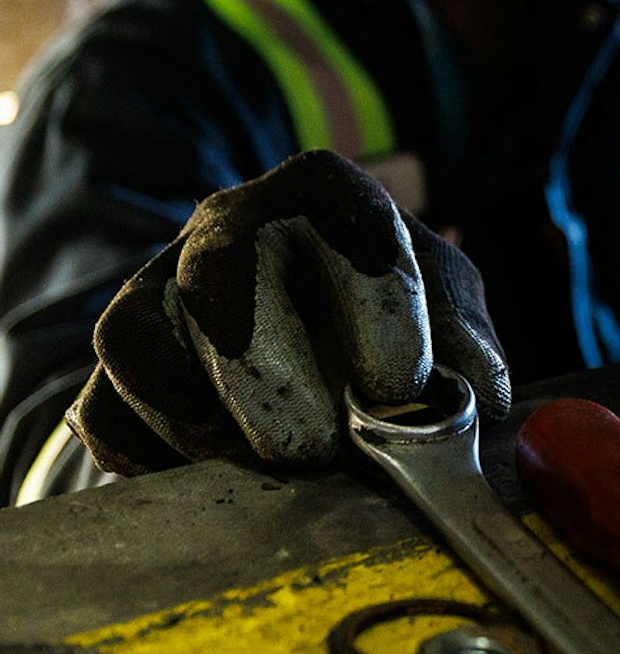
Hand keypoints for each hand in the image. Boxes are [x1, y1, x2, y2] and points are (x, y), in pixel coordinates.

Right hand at [67, 150, 510, 474]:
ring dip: (213, 424)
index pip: (346, 224)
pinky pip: (105, 411)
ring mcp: (158, 279)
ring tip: (273, 456)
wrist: (295, 308)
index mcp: (324, 189)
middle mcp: (228, 220)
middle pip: (221, 283)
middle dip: (280, 388)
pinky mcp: (119, 353)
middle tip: (325, 446)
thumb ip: (467, 342)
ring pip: (145, 345)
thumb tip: (480, 398)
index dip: (380, 316)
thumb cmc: (379, 306)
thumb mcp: (440, 302)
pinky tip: (217, 464)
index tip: (402, 389)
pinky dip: (159, 453)